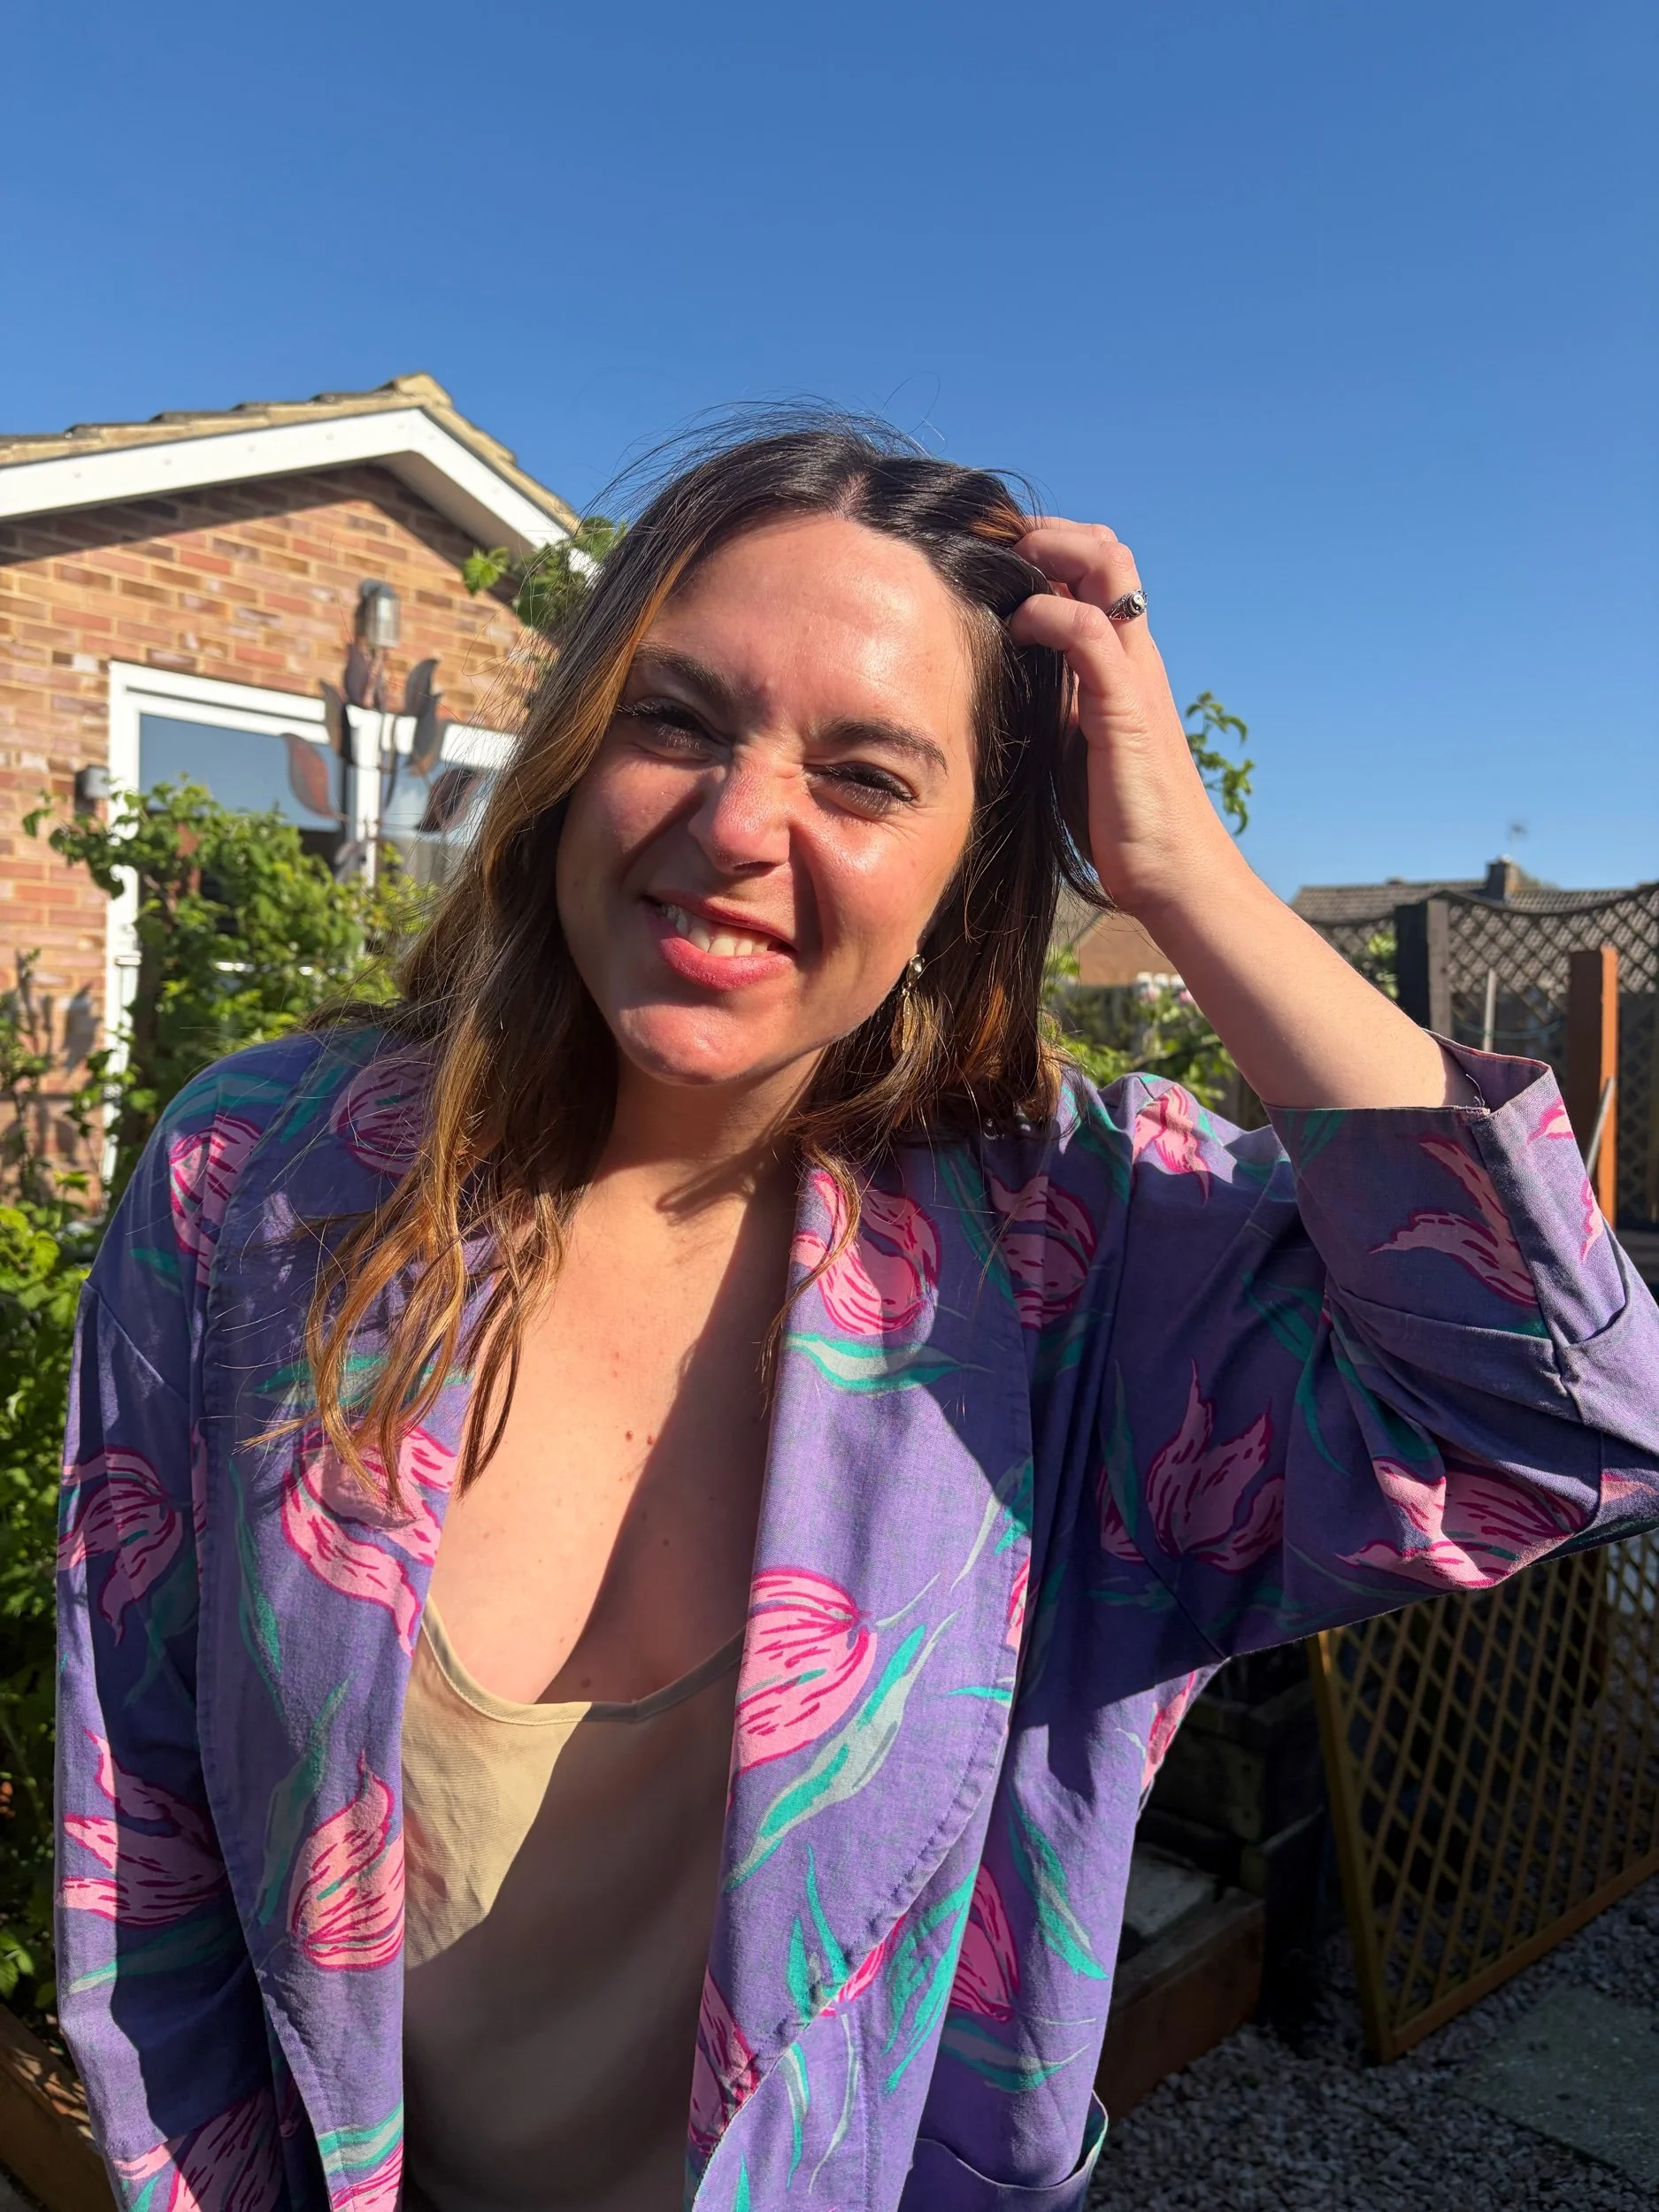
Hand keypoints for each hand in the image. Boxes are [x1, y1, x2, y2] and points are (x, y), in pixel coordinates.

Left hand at [1008, 521, 1240, 922]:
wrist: (1174, 876)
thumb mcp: (1074, 748)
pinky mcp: (1125, 709)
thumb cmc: (1123, 823)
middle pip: (1107, 550)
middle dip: (1048, 533)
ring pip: (1107, 567)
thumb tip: (1003, 684)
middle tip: (996, 554)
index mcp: (1122, 665)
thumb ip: (1054, 707)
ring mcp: (1135, 676)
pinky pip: (1088, 632)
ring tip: (1004, 575)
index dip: (1049, 551)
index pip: (1097, 573)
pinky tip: (1015, 629)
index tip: (995, 563)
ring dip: (1049, 553)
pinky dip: (1046, 614)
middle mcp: (1135, 657)